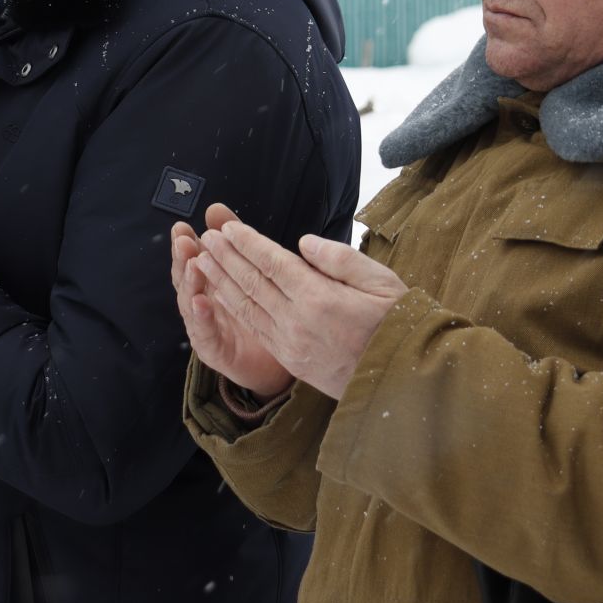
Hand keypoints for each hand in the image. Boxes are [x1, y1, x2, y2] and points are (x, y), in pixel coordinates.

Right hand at [171, 203, 293, 399]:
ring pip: (190, 304)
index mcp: (211, 284)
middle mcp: (203, 304)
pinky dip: (200, 318)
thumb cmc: (263, 312)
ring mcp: (205, 328)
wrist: (275, 362)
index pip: (195, 259)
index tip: (184, 225)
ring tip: (193, 264)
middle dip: (183, 258)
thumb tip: (216, 209)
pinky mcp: (213, 351)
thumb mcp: (251, 271)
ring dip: (190, 283)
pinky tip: (202, 302)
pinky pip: (204, 334)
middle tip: (184, 239)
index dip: (188, 243)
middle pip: (187, 279)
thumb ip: (235, 241)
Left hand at [192, 211, 408, 399]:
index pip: (273, 263)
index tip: (229, 227)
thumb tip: (303, 243)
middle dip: (226, 258)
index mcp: (320, 297)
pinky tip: (222, 296)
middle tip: (206, 237)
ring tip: (202, 261)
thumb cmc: (396, 322)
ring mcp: (290, 343)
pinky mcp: (290, 359)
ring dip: (221, 282)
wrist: (399, 376)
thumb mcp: (381, 281)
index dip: (248, 244)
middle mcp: (297, 320)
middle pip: (252, 283)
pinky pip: (255, 329)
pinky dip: (234, 309)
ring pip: (246, 306)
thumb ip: (340, 259)